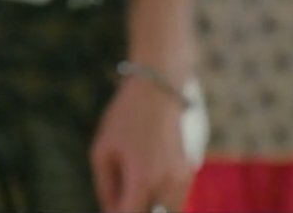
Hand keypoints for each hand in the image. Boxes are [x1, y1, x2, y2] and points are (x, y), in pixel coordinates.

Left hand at [91, 74, 194, 212]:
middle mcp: (168, 185)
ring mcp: (183, 180)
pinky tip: (144, 177)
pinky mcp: (190, 172)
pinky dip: (160, 196)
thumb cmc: (125, 119)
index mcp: (143, 180)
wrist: (159, 91)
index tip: (109, 208)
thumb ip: (105, 187)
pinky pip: (174, 197)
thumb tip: (110, 211)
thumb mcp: (102, 151)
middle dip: (134, 209)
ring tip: (130, 184)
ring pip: (166, 209)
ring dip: (149, 205)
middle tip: (119, 195)